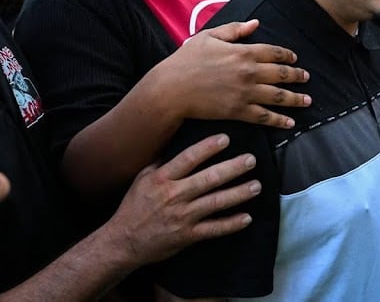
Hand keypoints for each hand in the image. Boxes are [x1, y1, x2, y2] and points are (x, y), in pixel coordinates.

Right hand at [105, 134, 259, 263]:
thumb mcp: (142, 178)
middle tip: (251, 160)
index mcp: (162, 179)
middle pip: (208, 179)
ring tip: (256, 185)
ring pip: (215, 202)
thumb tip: (177, 141)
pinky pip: (214, 229)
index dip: (207, 148)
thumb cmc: (134, 207)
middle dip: (232, 169)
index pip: (188, 159)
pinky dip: (231, 224)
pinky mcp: (187, 236)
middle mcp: (174, 196)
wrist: (124, 241)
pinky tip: (247, 217)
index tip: (226, 139)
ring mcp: (182, 217)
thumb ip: (161, 162)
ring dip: (238, 194)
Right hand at [161, 19, 310, 128]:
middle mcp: (249, 72)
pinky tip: (290, 122)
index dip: (287, 55)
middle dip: (297, 76)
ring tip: (307, 101)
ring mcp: (246, 93)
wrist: (172, 89)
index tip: (295, 59)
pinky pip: (265, 116)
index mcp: (243, 51)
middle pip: (282, 74)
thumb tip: (255, 23)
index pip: (274, 52)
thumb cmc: (187, 60)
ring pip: (278, 96)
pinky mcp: (239, 111)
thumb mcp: (209, 36)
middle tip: (307, 78)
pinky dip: (279, 120)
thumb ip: (234, 30)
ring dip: (296, 99)